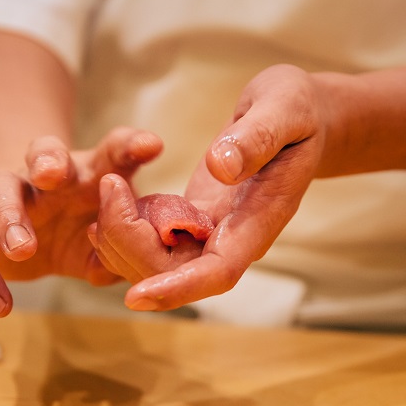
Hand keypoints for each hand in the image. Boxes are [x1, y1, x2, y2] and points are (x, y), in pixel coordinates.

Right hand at [0, 127, 162, 316]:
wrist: (35, 230)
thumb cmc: (88, 225)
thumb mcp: (113, 236)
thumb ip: (119, 249)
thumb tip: (110, 269)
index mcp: (95, 170)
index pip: (115, 150)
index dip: (131, 145)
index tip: (150, 146)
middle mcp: (51, 172)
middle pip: (44, 151)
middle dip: (48, 159)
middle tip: (51, 174)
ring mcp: (14, 193)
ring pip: (0, 190)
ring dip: (9, 216)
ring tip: (22, 249)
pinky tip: (0, 307)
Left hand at [91, 64, 327, 311]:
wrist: (299, 117)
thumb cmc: (298, 111)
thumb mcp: (284, 109)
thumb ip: (257, 138)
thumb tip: (221, 167)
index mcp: (259, 220)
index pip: (218, 272)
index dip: (178, 289)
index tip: (136, 296)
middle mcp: (232, 237)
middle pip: (174, 273)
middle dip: (130, 245)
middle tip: (109, 187)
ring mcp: (211, 231)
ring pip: (157, 264)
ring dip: (121, 239)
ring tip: (106, 188)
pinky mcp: (193, 218)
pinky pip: (153, 242)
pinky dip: (125, 228)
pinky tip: (111, 197)